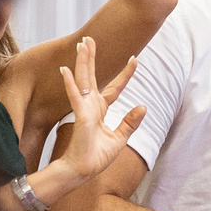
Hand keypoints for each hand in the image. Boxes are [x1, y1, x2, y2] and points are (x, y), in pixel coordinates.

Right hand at [50, 38, 147, 187]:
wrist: (83, 171)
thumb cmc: (96, 157)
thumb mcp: (120, 138)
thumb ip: (130, 122)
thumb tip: (144, 107)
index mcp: (100, 111)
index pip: (114, 88)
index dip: (125, 74)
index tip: (135, 59)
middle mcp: (91, 106)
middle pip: (92, 76)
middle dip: (91, 57)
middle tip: (90, 39)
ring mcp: (84, 109)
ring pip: (83, 80)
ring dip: (83, 62)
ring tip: (82, 44)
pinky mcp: (79, 116)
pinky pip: (74, 96)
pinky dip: (71, 83)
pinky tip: (66, 70)